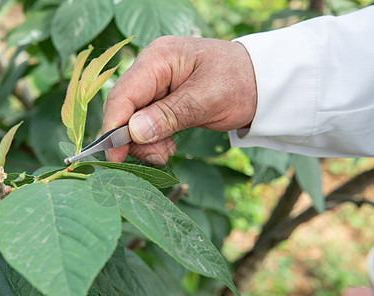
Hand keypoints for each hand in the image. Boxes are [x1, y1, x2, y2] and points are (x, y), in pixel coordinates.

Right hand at [102, 36, 256, 163]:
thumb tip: (133, 133)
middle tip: (158, 157)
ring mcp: (155, 85)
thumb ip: (170, 115)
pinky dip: (152, 140)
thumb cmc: (239, 82)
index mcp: (159, 59)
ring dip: (144, 143)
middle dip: (132, 139)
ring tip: (167, 153)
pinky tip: (168, 146)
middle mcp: (151, 69)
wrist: (259, 83)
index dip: (113, 127)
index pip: (123, 94)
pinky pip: (145, 124)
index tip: (114, 157)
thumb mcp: (207, 99)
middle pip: (124, 109)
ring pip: (132, 120)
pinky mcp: (161, 100)